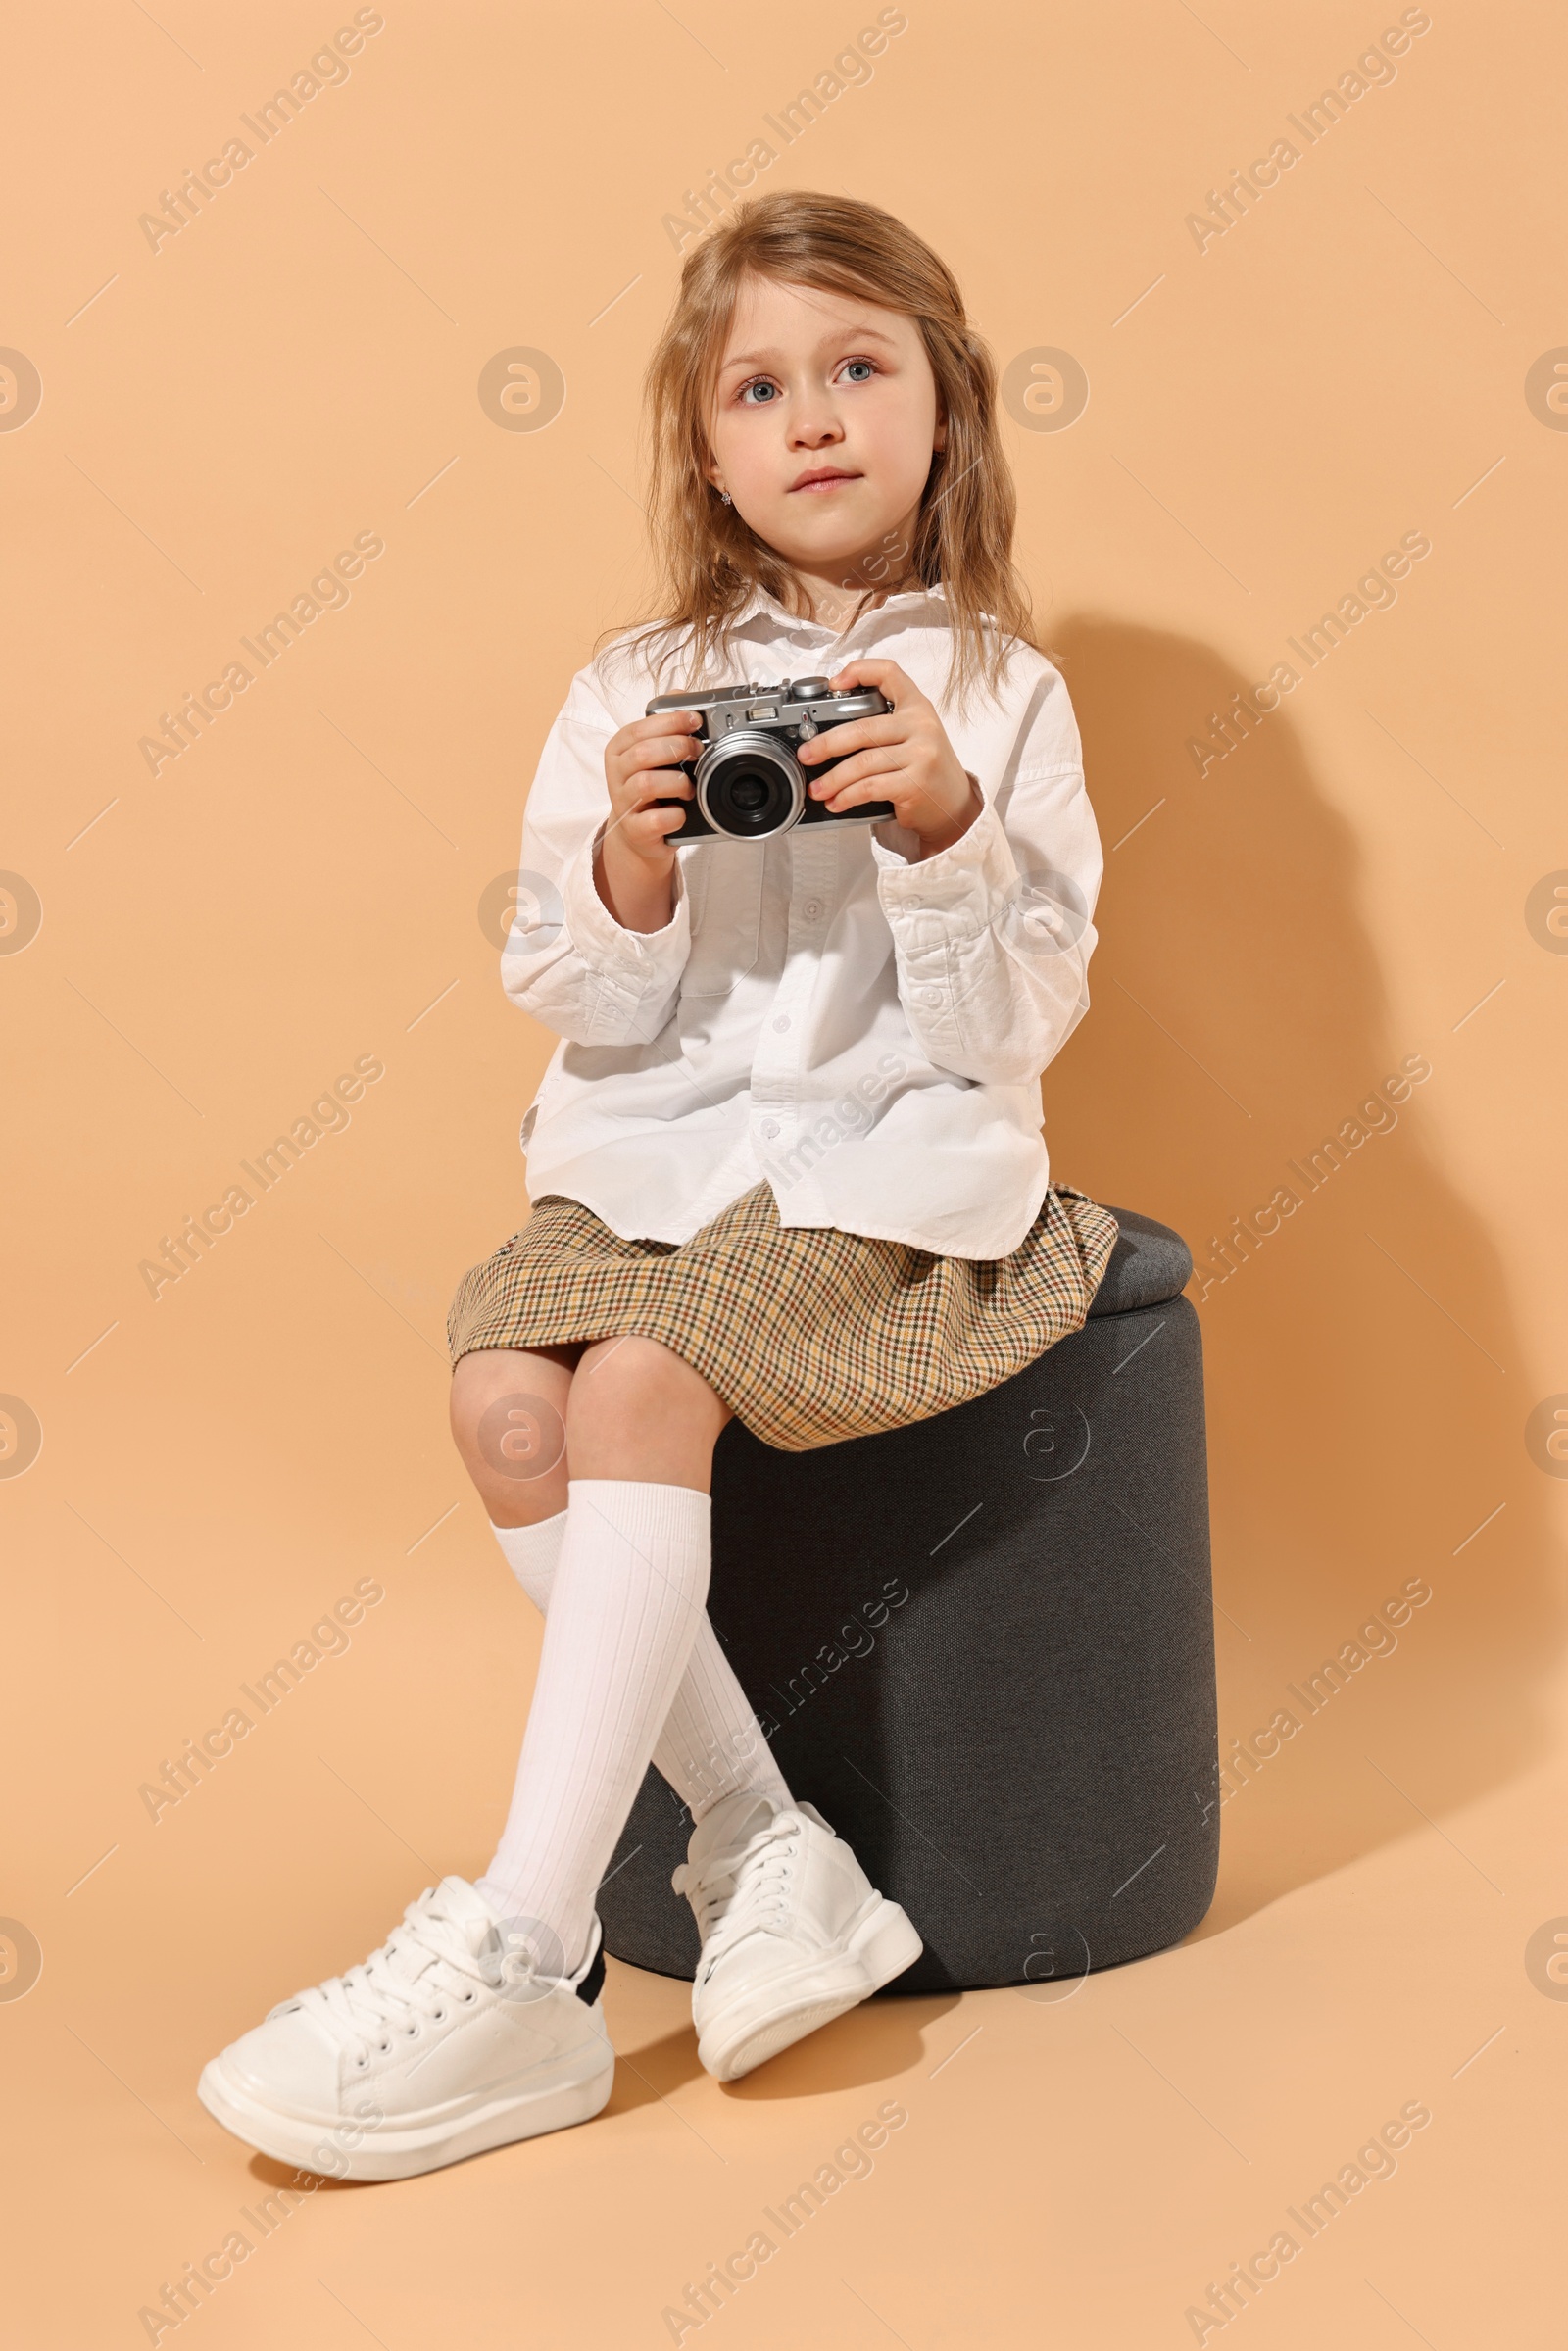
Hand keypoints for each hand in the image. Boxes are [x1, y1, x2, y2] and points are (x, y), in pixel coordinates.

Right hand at [595, 710, 701, 931]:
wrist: (638, 832)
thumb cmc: (650, 787)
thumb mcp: (653, 752)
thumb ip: (665, 723)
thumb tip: (680, 692)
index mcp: (620, 748)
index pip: (641, 728)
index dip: (672, 722)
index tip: (696, 722)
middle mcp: (617, 773)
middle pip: (643, 753)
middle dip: (677, 748)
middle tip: (697, 752)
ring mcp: (623, 803)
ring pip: (646, 784)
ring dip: (676, 783)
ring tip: (689, 788)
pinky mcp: (634, 830)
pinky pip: (653, 820)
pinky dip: (673, 816)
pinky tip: (681, 812)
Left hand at [798, 659, 980, 855]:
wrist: (956, 804)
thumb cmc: (927, 768)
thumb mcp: (913, 734)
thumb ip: (883, 723)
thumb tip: (828, 729)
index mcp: (917, 706)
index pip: (889, 673)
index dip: (859, 671)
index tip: (834, 684)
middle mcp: (921, 725)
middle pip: (862, 728)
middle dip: (826, 743)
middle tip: (807, 755)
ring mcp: (921, 754)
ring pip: (862, 763)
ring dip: (833, 779)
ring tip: (817, 789)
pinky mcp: (916, 783)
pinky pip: (870, 787)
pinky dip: (847, 796)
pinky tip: (837, 802)